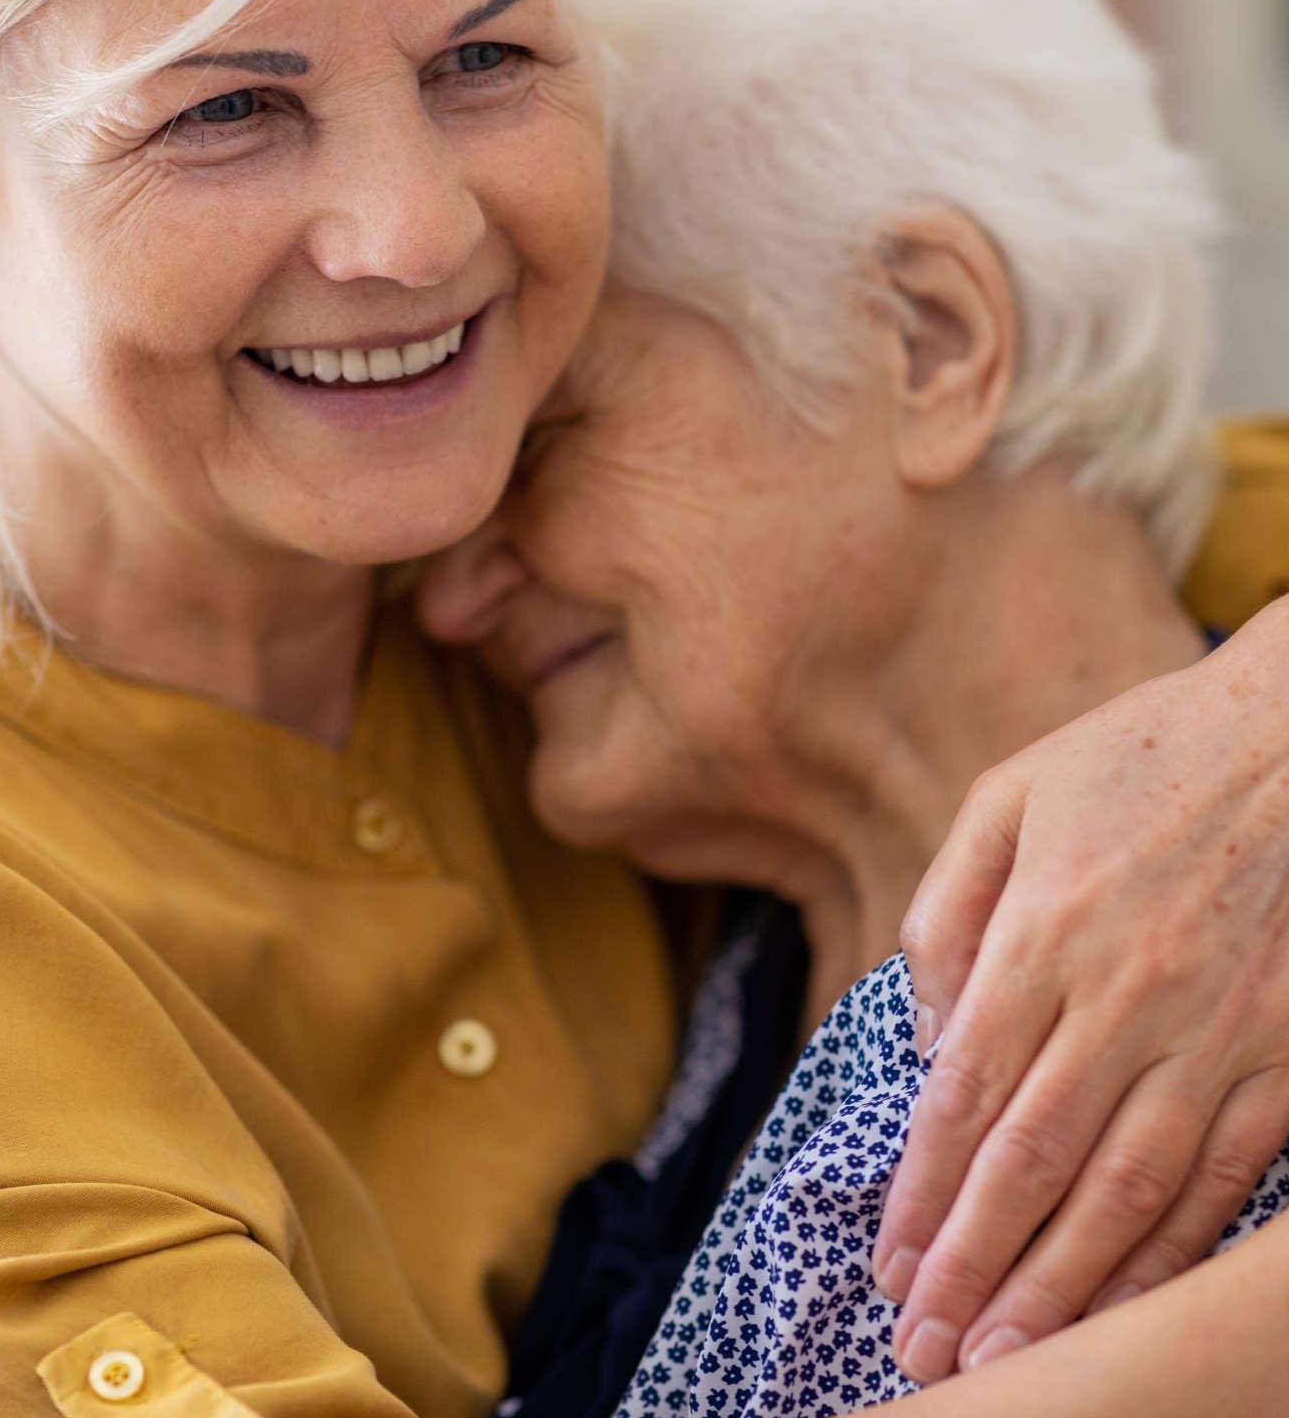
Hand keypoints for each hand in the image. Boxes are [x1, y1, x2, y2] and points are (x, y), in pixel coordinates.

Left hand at [874, 600, 1288, 1384]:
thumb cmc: (1140, 758)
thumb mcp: (1008, 797)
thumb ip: (948, 911)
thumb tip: (927, 1029)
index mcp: (1041, 934)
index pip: (962, 1099)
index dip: (923, 1196)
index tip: (891, 1267)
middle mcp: (1121, 1000)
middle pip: (1033, 1167)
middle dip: (974, 1270)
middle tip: (929, 1350)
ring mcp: (1216, 1036)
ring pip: (1128, 1196)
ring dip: (1063, 1289)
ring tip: (1009, 1358)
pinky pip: (1225, 1181)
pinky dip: (1171, 1255)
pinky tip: (1128, 1307)